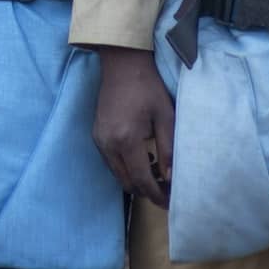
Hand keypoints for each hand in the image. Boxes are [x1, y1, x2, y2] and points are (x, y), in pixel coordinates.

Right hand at [91, 47, 176, 208]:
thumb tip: (171, 178)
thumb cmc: (147, 87)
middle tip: (167, 188)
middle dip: (147, 190)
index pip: (142, 180)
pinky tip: (143, 156)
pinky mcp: (96, 135)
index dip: (157, 195)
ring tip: (158, 171)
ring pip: (118, 174)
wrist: (121, 65)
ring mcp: (99, 140)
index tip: (172, 203)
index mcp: (126, 140)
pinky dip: (127, 167)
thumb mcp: (165, 117)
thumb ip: (168, 149)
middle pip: (127, 182)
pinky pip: (112, 162)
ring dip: (137, 179)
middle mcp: (108, 144)